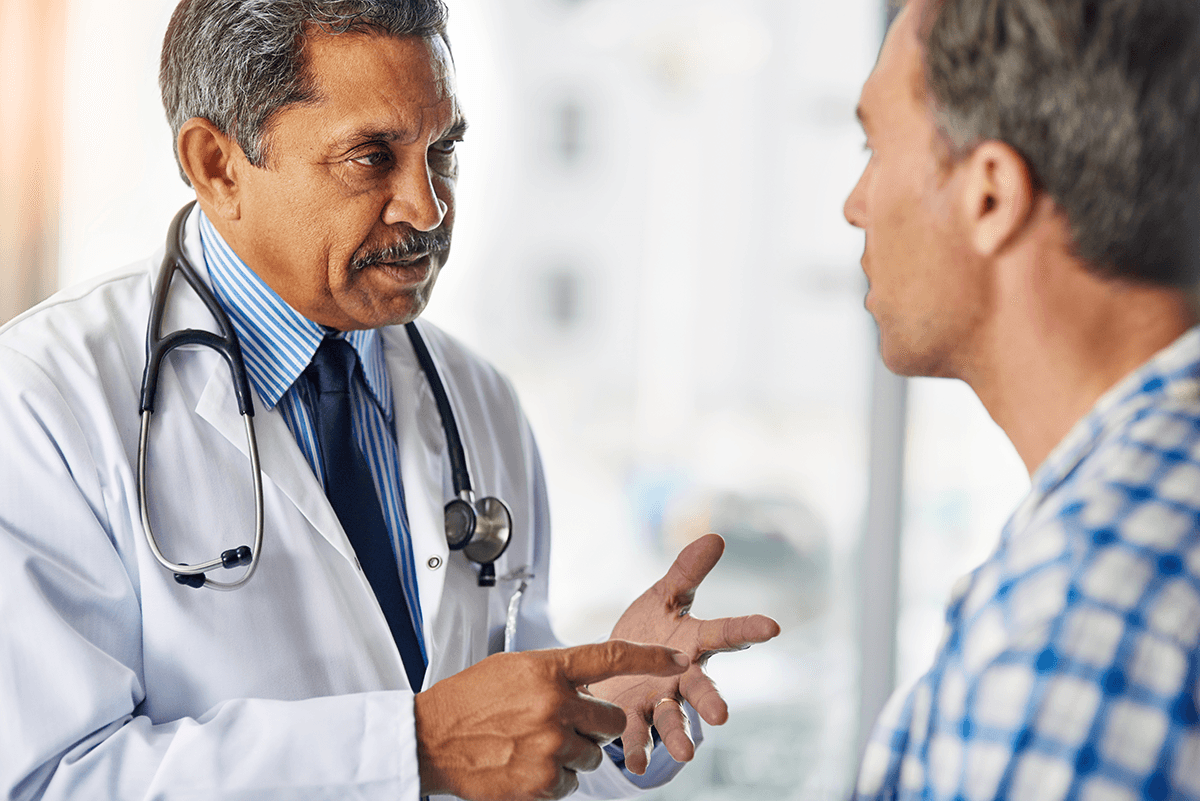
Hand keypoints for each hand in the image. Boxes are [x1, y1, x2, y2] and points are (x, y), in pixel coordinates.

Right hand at [414, 640, 689, 800]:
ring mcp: (550, 747)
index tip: (679, 660)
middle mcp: (555, 706)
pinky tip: (524, 765)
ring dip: (572, 753)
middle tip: (563, 723)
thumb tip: (589, 688)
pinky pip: (571, 784)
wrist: (430, 738)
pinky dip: (554, 779)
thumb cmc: (469, 700)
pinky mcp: (543, 784)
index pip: (611, 656)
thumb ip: (556, 675)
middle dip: (596, 723)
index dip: (651, 657)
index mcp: (548, 670)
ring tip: (532, 745)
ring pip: (592, 755)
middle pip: (612, 719)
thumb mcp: (514, 669)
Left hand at [587, 533, 780, 774]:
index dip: (748, 629)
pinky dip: (636, 750)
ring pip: (673, 718)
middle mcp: (682, 676)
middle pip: (701, 688)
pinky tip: (633, 763)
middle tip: (721, 716)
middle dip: (711, 701)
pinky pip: (638, 736)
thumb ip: (687, 572)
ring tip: (685, 752)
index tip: (772, 626)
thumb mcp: (665, 597)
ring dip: (679, 735)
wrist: (613, 664)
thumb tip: (716, 536)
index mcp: (693, 643)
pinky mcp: (634, 717)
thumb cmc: (648, 629)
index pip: (725, 633)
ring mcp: (660, 699)